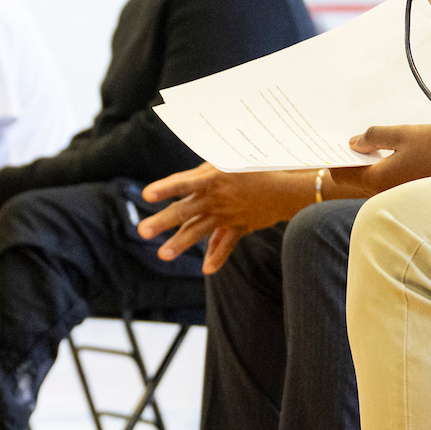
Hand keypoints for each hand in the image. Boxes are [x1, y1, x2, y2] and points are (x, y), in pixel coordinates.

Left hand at [137, 164, 315, 272]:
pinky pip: (226, 243)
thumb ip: (206, 171)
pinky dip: (217, 256)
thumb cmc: (257, 165)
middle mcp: (216, 198)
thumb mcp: (230, 160)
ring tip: (163, 255)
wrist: (288, 184)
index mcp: (213, 177)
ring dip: (180, 242)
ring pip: (199, 230)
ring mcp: (227, 214)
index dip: (166, 187)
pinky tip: (206, 269)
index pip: (184, 182)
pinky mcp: (239, 226)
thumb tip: (186, 177)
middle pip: (184, 210)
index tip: (146, 194)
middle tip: (142, 231)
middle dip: (163, 221)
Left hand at [335, 125, 430, 195]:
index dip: (333, 156)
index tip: (331, 139)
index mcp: (378, 179)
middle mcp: (383, 194)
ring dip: (367, 160)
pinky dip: (381, 165)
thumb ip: (375, 136)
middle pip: (354, 177)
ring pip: (370, 178)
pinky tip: (389, 150)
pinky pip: (385, 180)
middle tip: (351, 134)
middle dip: (350, 156)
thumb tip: (353, 143)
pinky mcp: (407, 194)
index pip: (340, 173)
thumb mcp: (406, 134)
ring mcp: (395, 196)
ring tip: (371, 138)